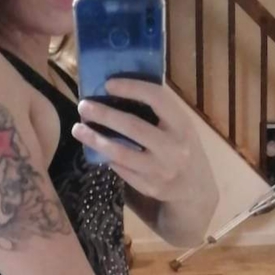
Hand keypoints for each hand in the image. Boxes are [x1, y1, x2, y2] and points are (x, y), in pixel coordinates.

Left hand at [72, 78, 205, 201]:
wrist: (196, 191)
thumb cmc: (183, 149)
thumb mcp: (181, 127)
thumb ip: (160, 112)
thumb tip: (122, 86)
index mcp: (182, 125)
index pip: (157, 99)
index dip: (131, 88)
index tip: (108, 83)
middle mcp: (173, 147)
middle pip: (132, 126)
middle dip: (104, 114)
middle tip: (83, 106)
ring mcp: (161, 170)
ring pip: (121, 153)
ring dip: (95, 139)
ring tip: (78, 129)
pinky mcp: (150, 188)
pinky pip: (121, 170)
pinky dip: (107, 157)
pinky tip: (95, 148)